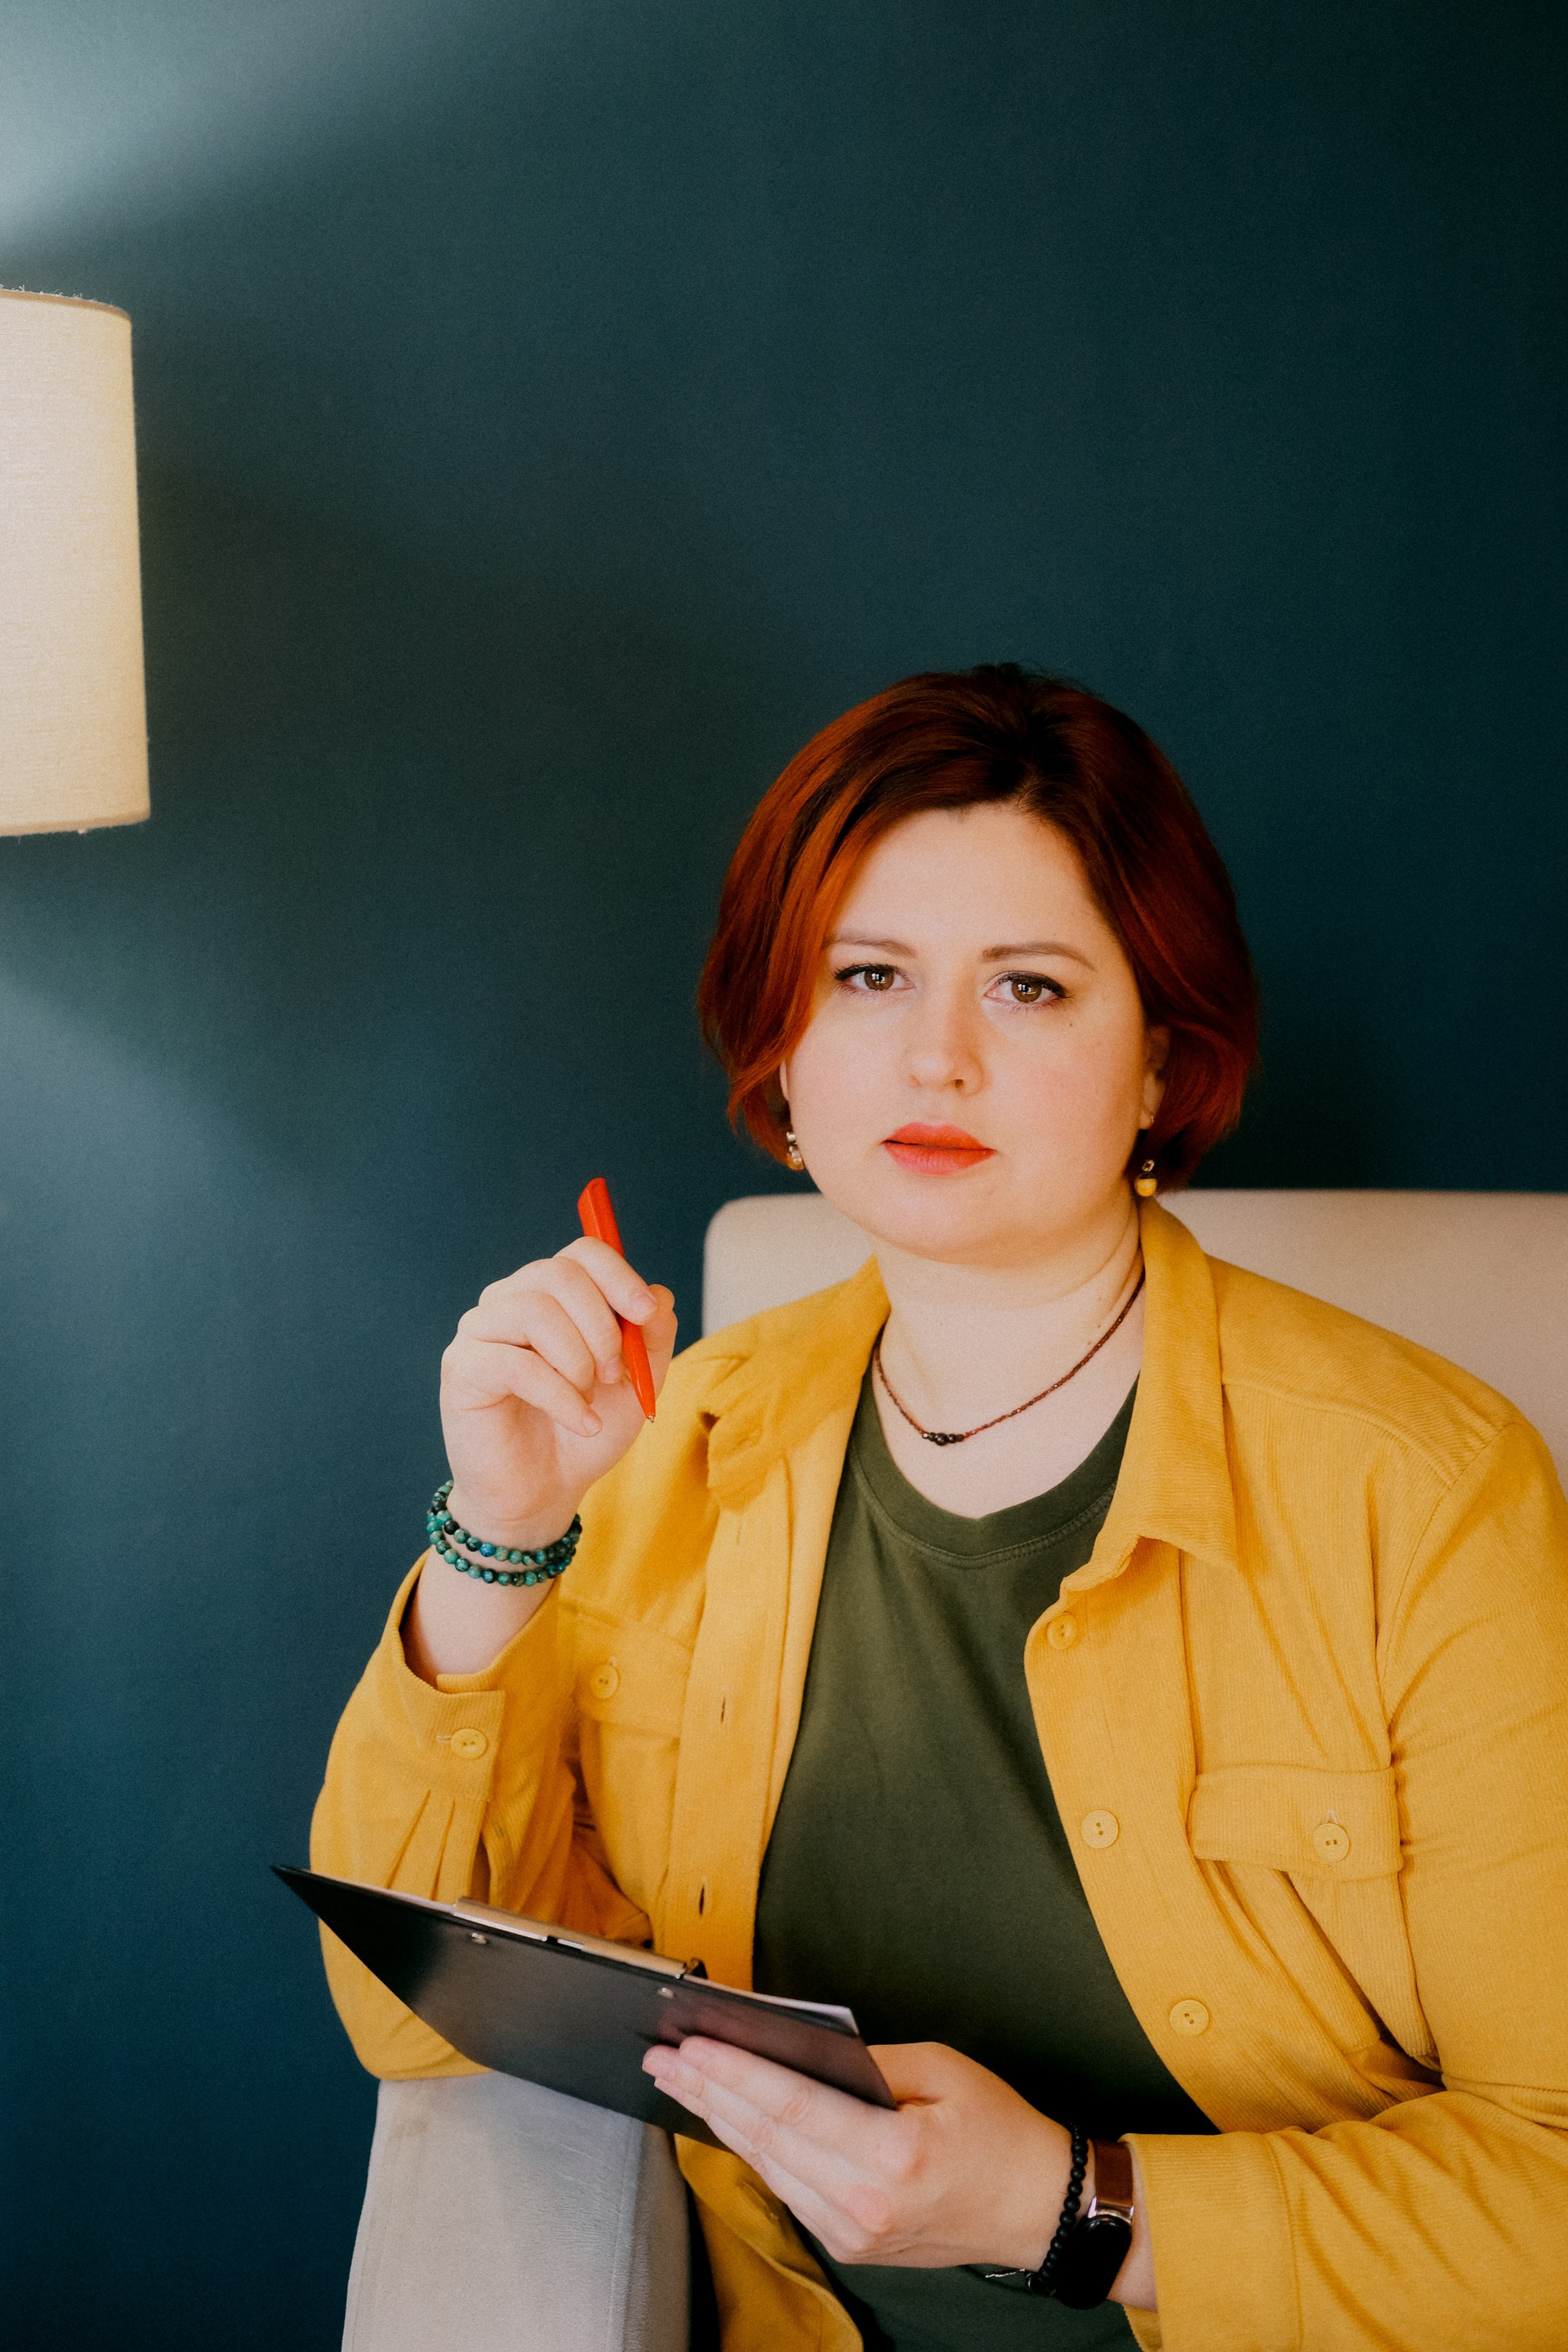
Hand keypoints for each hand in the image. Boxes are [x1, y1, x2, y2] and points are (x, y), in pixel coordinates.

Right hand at [439, 1238, 676, 1550]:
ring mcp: (480, 1330)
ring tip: (590, 1400)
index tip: (645, 1314)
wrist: (544, 1490)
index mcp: (551, 1293)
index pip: (582, 1253)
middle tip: (615, 1376)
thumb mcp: (637, 1382)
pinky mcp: (461, 1368)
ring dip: (579, 1361)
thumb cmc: (585, 1428)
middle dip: (602, 1328)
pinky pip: (517, 1363)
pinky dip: (561, 1396)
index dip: (619, 1277)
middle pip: (560, 1274)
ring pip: (535, 1310)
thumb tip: (658, 1295)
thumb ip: (652, 1335)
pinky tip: (582, 1422)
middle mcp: (510, 1299)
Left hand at [643, 2036, 1074, 2272]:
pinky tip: (730, 2121)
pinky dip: (755, 2152)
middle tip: (664, 2060)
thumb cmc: (999, 2131)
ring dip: (721, 2122)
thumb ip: (869, 2062)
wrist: (1038, 2209)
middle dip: (709, 2093)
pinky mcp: (852, 2244)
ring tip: (683, 2084)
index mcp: (894, 2155)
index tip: (692, 2046)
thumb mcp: (942, 2070)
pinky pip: (789, 2190)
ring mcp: (855, 2232)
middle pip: (768, 2138)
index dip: (735, 2072)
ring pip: (769, 2168)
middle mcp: (866, 2202)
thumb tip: (804, 2049)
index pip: (792, 2105)